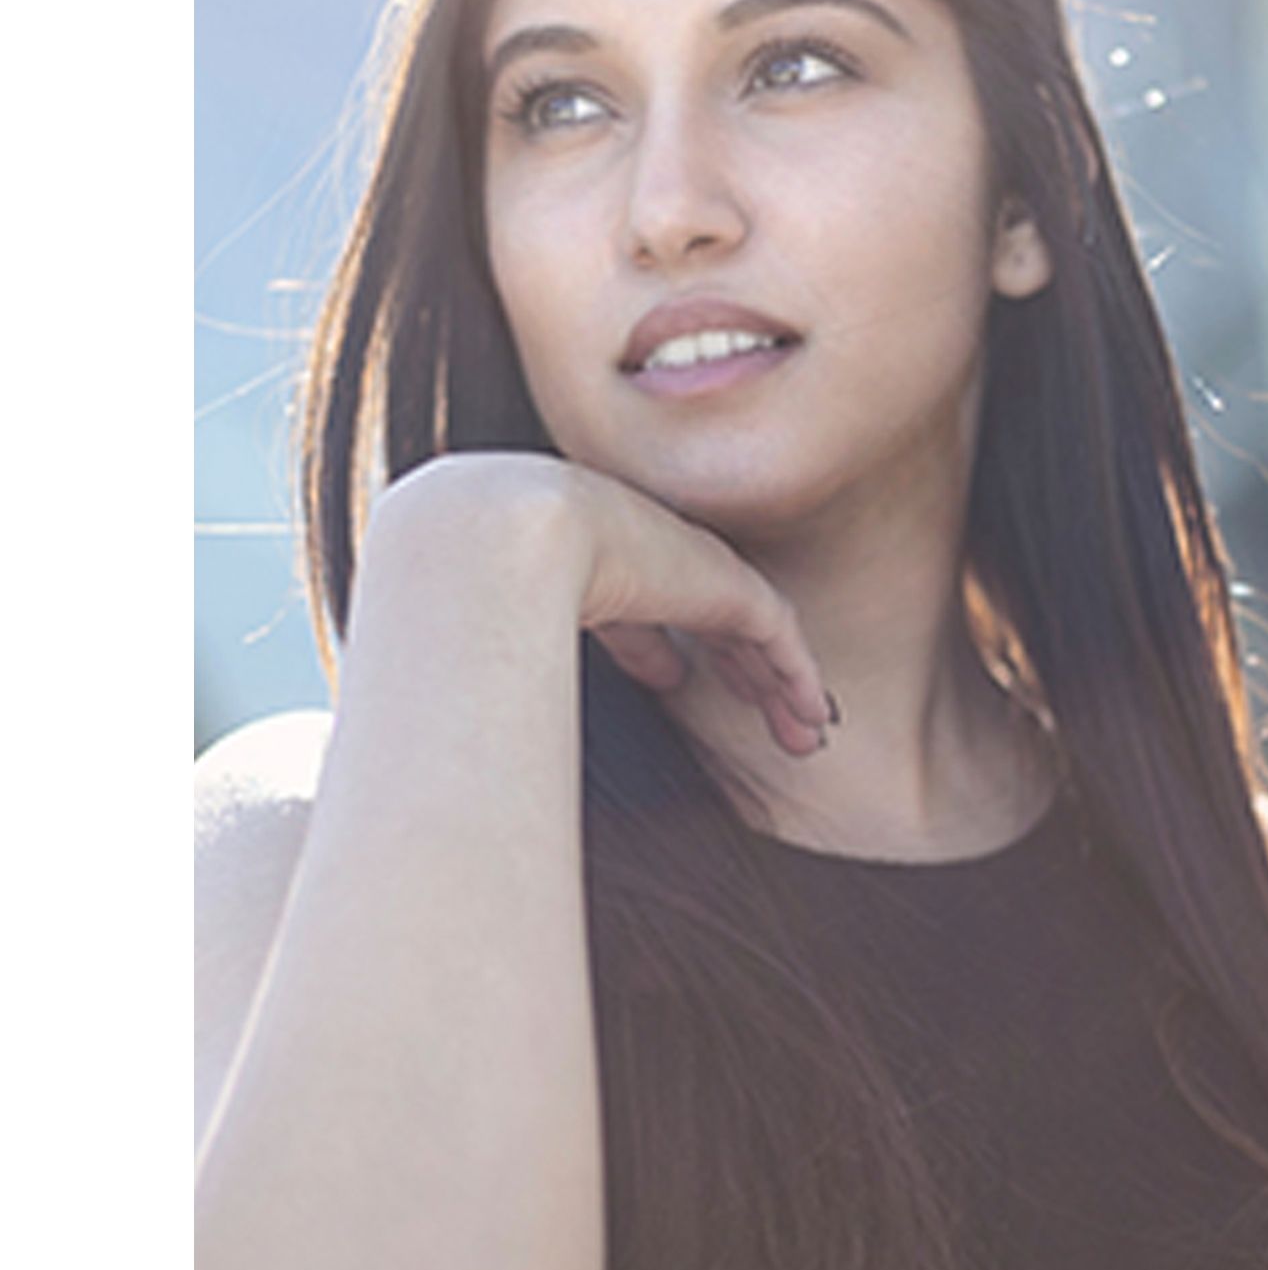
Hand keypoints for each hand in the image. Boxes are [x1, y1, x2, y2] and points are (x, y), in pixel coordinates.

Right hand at [369, 454, 831, 757]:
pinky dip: (796, 678)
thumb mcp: (480, 629)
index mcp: (586, 551)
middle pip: (703, 607)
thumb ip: (490, 666)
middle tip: (763, 713)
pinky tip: (811, 719)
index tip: (669, 678)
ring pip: (751, 627)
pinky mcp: (725, 584)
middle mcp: (644, 549)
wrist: (495, 535)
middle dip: (733, 663)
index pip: (637, 597)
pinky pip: (777, 635)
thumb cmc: (463, 590)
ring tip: (805, 734)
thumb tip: (454, 730)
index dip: (655, 640)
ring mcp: (686, 561)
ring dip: (778, 683)